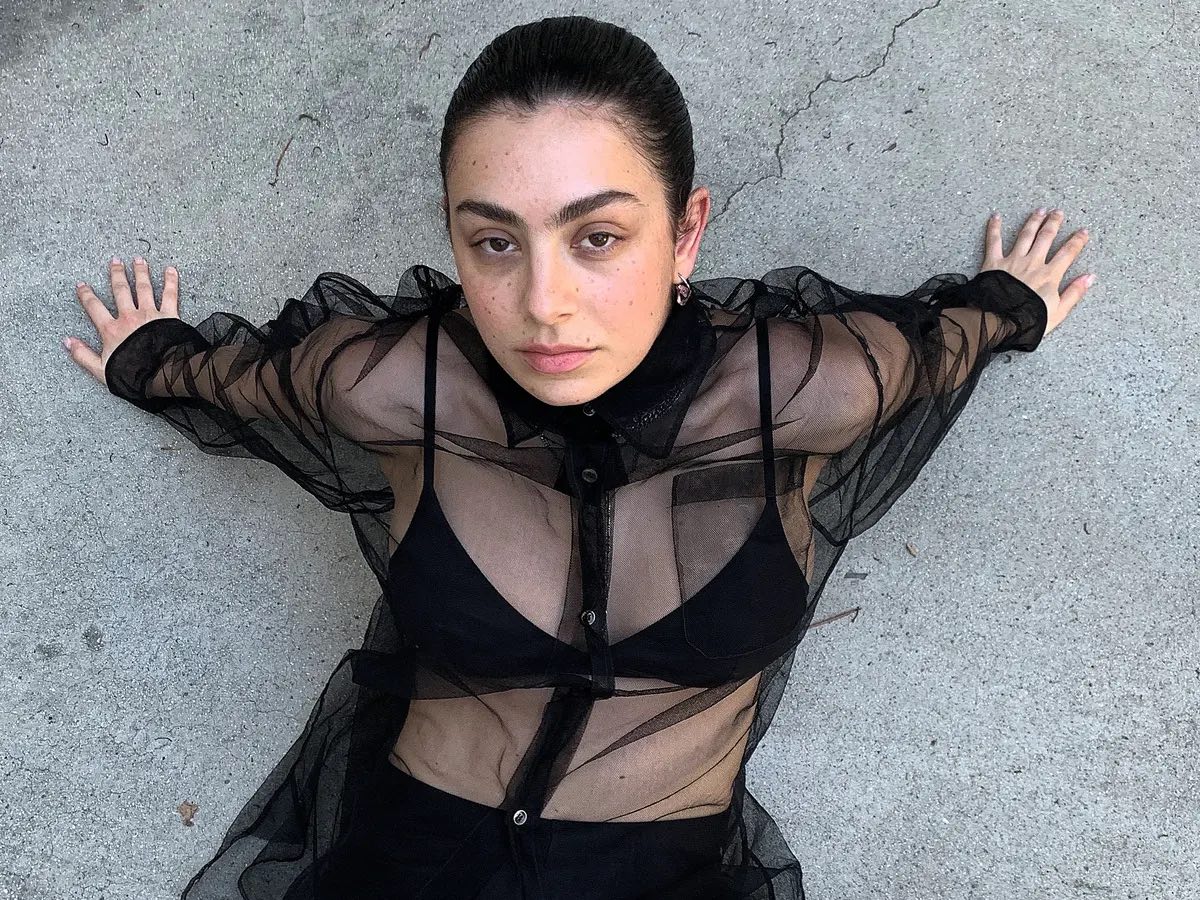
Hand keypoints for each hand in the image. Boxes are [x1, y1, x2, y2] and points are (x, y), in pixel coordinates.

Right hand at [65, 256, 182, 385]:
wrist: (161, 375)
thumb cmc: (133, 374)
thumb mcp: (101, 369)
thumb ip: (83, 355)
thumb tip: (67, 342)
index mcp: (112, 330)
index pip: (94, 307)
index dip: (86, 295)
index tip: (82, 285)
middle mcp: (129, 317)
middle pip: (121, 291)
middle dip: (116, 274)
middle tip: (115, 261)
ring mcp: (150, 315)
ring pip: (144, 288)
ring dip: (140, 272)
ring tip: (139, 260)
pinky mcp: (169, 316)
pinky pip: (170, 295)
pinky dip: (171, 281)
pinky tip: (170, 269)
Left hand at [980, 207, 1093, 337]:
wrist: (999, 322)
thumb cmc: (1028, 321)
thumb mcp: (1058, 311)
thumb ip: (1074, 293)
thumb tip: (1090, 277)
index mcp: (1049, 275)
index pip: (1068, 253)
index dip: (1077, 240)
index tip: (1083, 231)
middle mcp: (1033, 263)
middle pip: (1046, 237)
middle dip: (1054, 223)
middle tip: (1058, 212)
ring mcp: (1013, 261)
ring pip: (1025, 235)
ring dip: (1033, 221)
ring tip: (1040, 210)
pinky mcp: (993, 263)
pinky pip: (994, 241)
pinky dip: (994, 228)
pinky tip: (996, 216)